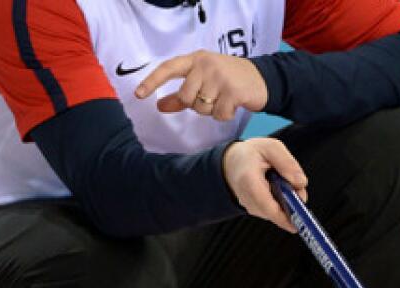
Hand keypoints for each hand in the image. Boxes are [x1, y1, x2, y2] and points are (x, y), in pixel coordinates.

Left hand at [135, 50, 267, 120]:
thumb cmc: (227, 80)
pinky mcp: (234, 90)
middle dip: (196, 104)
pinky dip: (225, 115)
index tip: (139, 94)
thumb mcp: (203, 81)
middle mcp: (206, 65)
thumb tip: (159, 106)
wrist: (261, 79)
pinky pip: (219, 114)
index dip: (152, 81)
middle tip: (212, 97)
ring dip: (212, 110)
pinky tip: (233, 105)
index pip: (169, 68)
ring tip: (224, 99)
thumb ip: (180, 94)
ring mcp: (220, 76)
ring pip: (202, 108)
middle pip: (186, 97)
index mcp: (196, 59)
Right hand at [223, 138, 307, 232]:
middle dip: (292, 205)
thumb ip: (287, 163)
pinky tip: (280, 189)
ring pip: (275, 214)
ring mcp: (249, 206)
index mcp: (248, 179)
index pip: (268, 206)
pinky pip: (273, 212)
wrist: (231, 163)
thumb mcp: (271, 147)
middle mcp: (246, 198)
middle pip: (275, 213)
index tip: (301, 212)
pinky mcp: (254, 210)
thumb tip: (301, 183)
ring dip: (287, 203)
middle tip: (298, 188)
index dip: (286, 214)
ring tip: (285, 183)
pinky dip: (281, 204)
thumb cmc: (251, 154)